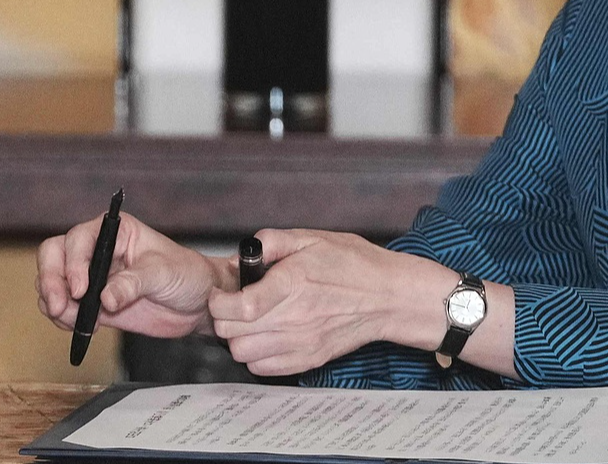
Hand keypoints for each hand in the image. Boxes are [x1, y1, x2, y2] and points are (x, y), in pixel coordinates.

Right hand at [36, 211, 227, 338]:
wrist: (199, 303)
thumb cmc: (187, 274)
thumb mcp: (163, 273)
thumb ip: (133, 283)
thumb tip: (105, 298)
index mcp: (113, 232)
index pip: (78, 240)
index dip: (73, 264)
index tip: (81, 290)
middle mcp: (97, 251)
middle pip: (54, 256)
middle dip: (50, 281)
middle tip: (57, 306)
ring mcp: (93, 278)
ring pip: (54, 283)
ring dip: (55, 303)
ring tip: (73, 320)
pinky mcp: (94, 304)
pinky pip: (66, 308)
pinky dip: (63, 319)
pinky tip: (79, 327)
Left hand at [206, 229, 450, 376]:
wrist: (389, 297)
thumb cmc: (353, 265)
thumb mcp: (310, 239)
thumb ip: (271, 242)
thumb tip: (240, 257)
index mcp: (292, 283)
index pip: (238, 307)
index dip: (219, 302)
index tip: (220, 294)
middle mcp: (294, 318)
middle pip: (234, 334)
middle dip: (224, 319)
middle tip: (232, 306)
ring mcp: (302, 343)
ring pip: (244, 354)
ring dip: (238, 339)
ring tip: (248, 322)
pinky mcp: (309, 359)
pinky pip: (264, 369)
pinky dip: (255, 356)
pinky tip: (264, 337)